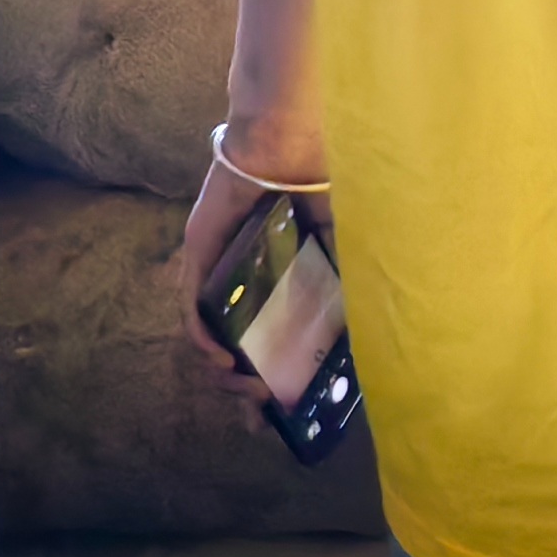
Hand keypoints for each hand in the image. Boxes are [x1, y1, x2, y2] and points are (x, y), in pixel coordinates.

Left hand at [176, 125, 329, 388]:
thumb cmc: (317, 185)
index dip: (271, 371)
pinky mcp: (197, 258)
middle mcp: (240, 278)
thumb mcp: (341, 243)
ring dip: (223, 370)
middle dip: (243, 384)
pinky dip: (204, 339)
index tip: (278, 407)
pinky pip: (193, 310)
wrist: (288, 146)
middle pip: (232, 343)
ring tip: (247, 390)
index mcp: (272, 276)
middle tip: (260, 410)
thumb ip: (347, 279)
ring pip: (208, 334)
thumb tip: (364, 328)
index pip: (266, 333)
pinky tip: (222, 360)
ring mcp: (215, 270)